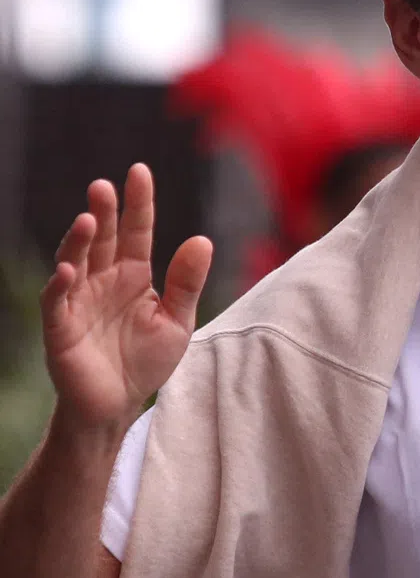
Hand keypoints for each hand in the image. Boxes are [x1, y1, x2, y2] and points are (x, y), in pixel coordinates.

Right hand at [40, 164, 212, 428]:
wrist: (118, 405)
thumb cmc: (146, 361)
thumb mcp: (177, 321)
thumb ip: (187, 283)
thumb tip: (202, 239)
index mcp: (134, 275)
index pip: (137, 232)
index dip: (138, 203)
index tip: (139, 171)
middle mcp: (104, 281)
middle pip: (103, 239)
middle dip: (104, 212)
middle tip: (104, 186)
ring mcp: (79, 301)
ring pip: (76, 262)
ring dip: (79, 241)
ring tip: (88, 220)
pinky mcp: (61, 327)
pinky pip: (58, 302)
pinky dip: (61, 285)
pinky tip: (69, 270)